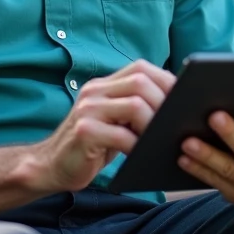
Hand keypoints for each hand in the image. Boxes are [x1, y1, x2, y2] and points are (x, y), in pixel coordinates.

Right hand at [25, 60, 175, 192]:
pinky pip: (122, 135)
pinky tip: (140, 155)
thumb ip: (133, 107)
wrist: (50, 166)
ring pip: (135, 105)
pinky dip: (137, 146)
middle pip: (141, 83)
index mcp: (103, 85)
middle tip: (173, 125)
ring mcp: (87, 110)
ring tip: (157, 140)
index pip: (140, 68)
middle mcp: (94, 92)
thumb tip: (175, 105)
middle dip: (164, 103)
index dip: (166, 81)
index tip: (182, 99)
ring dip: (153, 125)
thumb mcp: (112, 120)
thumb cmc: (91, 146)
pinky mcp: (84, 132)